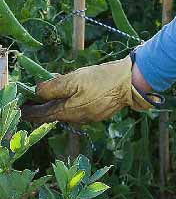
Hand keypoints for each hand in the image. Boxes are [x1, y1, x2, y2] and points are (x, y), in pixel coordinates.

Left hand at [21, 56, 162, 124]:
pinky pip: (80, 110)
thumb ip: (52, 87)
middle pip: (54, 114)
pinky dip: (73, 103)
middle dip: (43, 106)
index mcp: (67, 112)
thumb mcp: (73, 79)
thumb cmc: (102, 79)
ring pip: (68, 112)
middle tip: (35, 97)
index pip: (41, 115)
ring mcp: (90, 117)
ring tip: (55, 92)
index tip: (22, 106)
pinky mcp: (100, 112)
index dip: (29, 111)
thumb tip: (37, 91)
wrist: (131, 83)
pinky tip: (76, 93)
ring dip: (59, 103)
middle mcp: (77, 119)